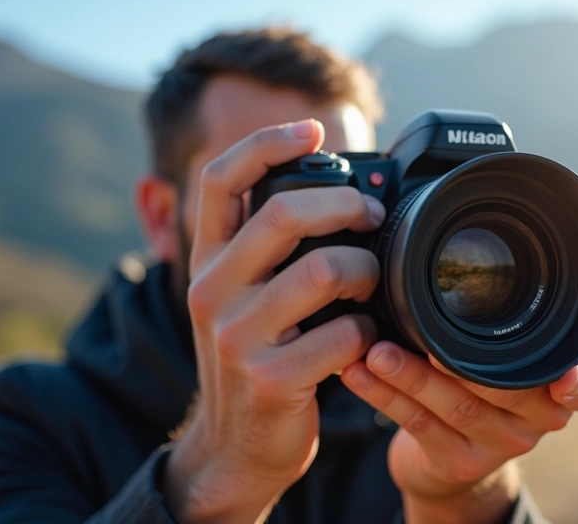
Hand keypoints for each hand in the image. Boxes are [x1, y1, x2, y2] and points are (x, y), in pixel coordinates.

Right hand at [162, 120, 386, 523]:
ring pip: (323, 270)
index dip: (267, 142)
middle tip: (371, 214)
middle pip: (283, 213)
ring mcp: (237, 337)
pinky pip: (343, 334)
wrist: (234, 448)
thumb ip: (270, 250)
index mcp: (205, 262)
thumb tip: (344, 192)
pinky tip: (363, 339)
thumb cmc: (256, 357)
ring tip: (372, 284)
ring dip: (366, 271)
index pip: (221, 180)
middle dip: (345, 204)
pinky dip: (368, 331)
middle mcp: (211, 292)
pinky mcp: (272, 379)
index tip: (312, 129)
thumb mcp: (243, 298)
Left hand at [340, 342, 577, 523]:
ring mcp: (497, 444)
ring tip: (374, 352)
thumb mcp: (505, 360)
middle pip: (501, 390)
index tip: (566, 380)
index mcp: (553, 384)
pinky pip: (418, 425)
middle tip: (423, 340)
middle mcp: (536, 419)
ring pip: (454, 407)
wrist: (455, 460)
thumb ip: (505, 328)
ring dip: (410, 377)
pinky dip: (384, 397)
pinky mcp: (458, 461)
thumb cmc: (482, 386)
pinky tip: (358, 374)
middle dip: (456, 364)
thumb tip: (465, 264)